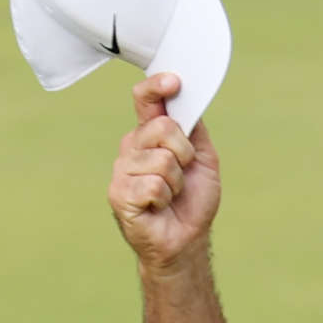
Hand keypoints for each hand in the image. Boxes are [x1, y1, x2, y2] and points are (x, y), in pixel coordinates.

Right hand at [109, 73, 221, 268]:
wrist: (186, 240)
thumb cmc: (192, 201)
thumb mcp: (202, 158)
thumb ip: (194, 129)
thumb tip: (189, 98)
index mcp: (149, 135)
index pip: (145, 100)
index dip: (157, 87)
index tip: (174, 82)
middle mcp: (132, 147)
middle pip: (162, 127)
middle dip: (184, 154)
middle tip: (182, 175)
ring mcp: (122, 170)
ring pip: (162, 159)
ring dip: (177, 182)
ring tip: (171, 195)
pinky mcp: (120, 193)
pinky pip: (154, 184)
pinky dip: (166, 198)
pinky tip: (159, 207)